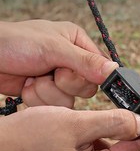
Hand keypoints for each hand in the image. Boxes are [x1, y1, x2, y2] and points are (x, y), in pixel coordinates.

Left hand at [0, 20, 117, 106]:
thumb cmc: (15, 42)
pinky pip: (54, 108)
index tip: (76, 78)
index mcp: (78, 45)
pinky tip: (27, 85)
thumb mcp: (53, 48)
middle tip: (51, 72)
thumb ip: (85, 61)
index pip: (100, 68)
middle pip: (87, 88)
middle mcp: (72, 63)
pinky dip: (38, 99)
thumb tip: (114, 70)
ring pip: (70, 101)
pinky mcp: (47, 94)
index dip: (90, 77)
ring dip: (48, 93)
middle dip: (65, 84)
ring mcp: (59, 80)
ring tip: (33, 78)